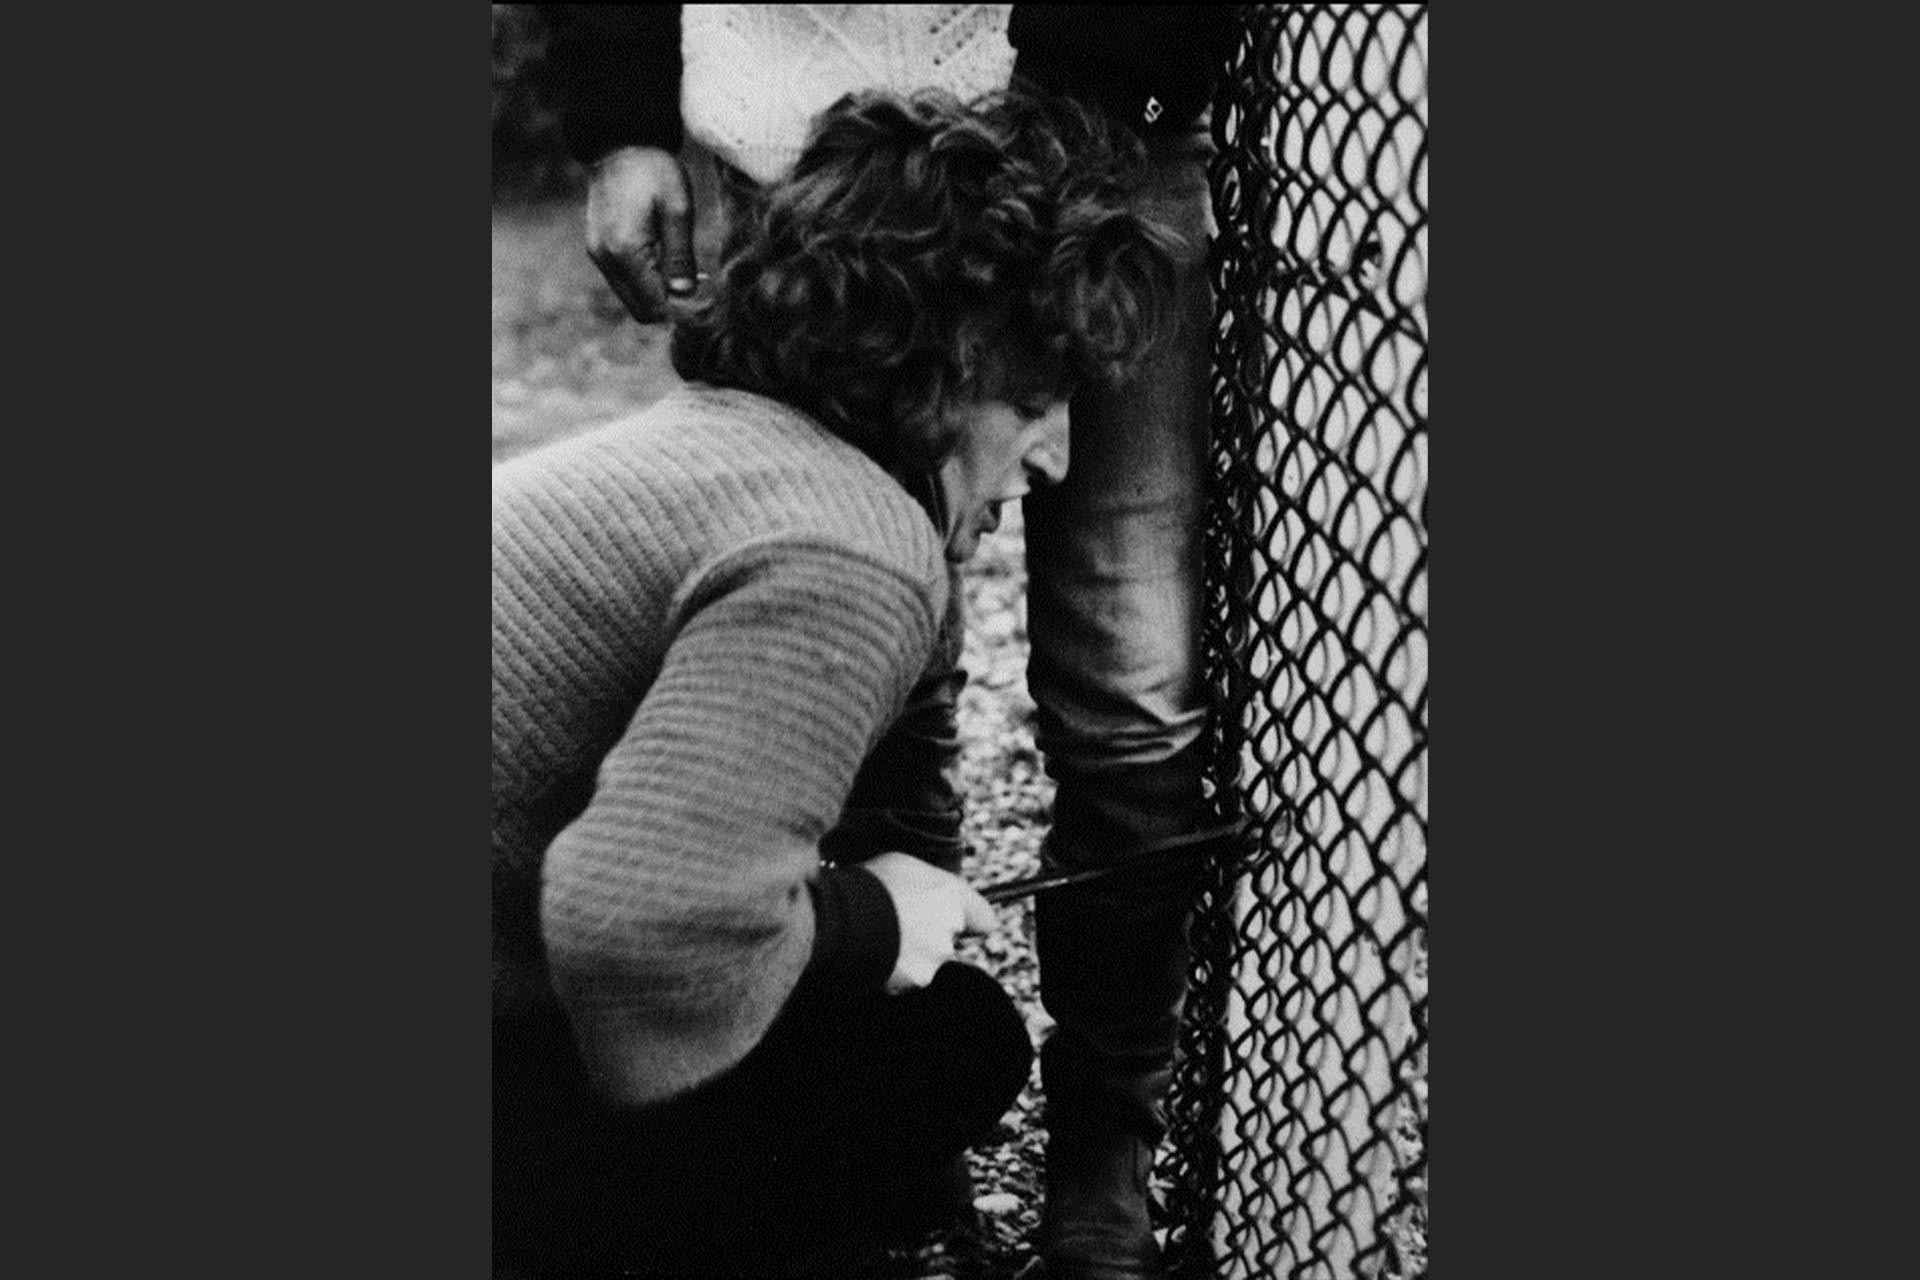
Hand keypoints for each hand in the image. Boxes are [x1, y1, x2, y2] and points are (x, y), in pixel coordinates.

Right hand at [585, 146, 698, 322]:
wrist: (620, 143)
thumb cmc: (654, 171)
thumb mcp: (677, 210)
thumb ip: (680, 256)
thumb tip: (684, 295)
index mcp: (625, 251)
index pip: (655, 305)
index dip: (682, 310)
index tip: (707, 300)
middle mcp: (605, 259)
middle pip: (640, 309)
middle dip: (670, 305)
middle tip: (697, 285)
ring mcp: (598, 254)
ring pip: (631, 298)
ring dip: (657, 293)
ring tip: (684, 271)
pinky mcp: (598, 248)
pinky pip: (623, 280)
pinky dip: (644, 280)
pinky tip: (664, 260)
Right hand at [861, 852, 996, 993]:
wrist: (843, 918)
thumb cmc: (870, 884)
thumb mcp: (903, 865)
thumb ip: (928, 884)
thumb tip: (930, 894)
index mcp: (951, 896)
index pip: (985, 919)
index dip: (973, 921)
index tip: (967, 925)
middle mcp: (950, 929)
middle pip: (948, 940)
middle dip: (929, 937)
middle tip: (898, 924)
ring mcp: (935, 957)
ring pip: (928, 960)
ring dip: (911, 955)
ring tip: (881, 938)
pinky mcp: (917, 979)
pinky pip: (908, 977)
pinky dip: (895, 971)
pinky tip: (876, 954)